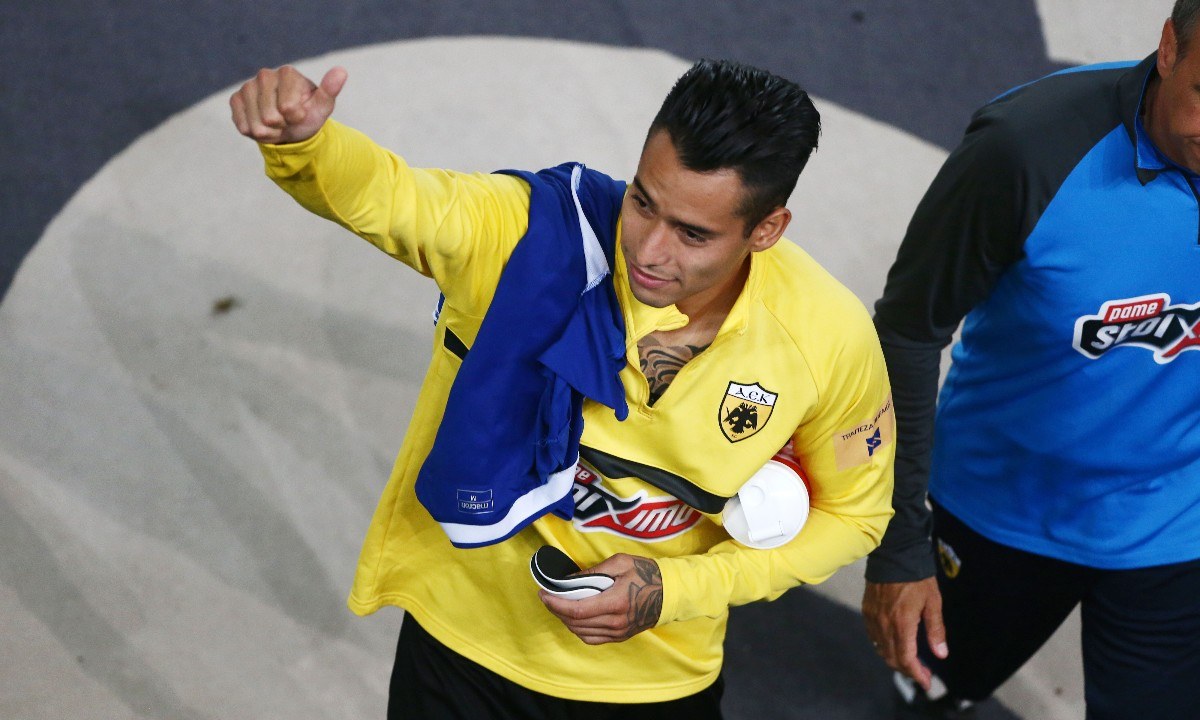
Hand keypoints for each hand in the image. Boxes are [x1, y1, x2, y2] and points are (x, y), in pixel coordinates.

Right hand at [230, 65, 347, 143]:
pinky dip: (254, 132)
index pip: (288, 108)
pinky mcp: (235, 99)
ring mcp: (248, 86)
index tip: (299, 113)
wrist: (290, 126)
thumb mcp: (322, 107)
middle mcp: (265, 75)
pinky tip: (261, 124)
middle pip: (270, 117)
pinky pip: (243, 125)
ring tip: (276, 124)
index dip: (296, 117)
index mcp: (288, 73)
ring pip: (256, 124)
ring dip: (269, 132)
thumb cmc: (308, 114)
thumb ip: (330, 90)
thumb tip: (341, 71)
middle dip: (281, 126)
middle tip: (286, 120)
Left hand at [539, 553, 662, 644]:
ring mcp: (618, 632)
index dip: (555, 604)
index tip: (544, 594)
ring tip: (558, 606)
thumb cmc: (647, 573)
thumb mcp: (620, 563)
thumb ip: (593, 572)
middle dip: (556, 610)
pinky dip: (578, 630)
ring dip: (565, 620)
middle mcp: (616, 622)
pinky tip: (574, 618)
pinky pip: (592, 638)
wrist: (670, 593)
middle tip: (547, 597)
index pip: (576, 610)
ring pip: (581, 633)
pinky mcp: (620, 636)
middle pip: (575, 623)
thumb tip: (570, 580)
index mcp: (615, 602)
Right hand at [862, 577, 947, 690]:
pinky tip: (894, 644)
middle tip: (922, 673)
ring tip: (911, 661)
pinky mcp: (866, 611)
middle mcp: (884, 624)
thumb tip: (941, 654)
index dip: (917, 674)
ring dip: (895, 659)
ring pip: (881, 649)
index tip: (927, 682)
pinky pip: (873, 637)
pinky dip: (883, 646)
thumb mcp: (933, 602)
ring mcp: (873, 618)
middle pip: (892, 658)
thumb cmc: (917, 578)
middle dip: (908, 670)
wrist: (893, 555)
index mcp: (902, 624)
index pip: (906, 659)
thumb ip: (936, 630)